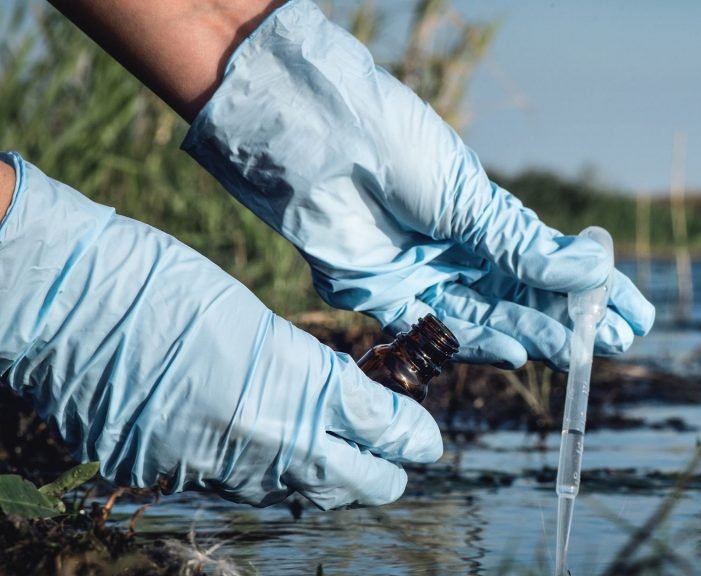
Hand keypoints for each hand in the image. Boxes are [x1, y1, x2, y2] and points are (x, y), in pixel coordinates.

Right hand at [0, 152, 441, 508]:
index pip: (382, 430)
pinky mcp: (170, 477)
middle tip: (397, 455)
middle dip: (385, 472)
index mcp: (297, 386)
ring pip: (299, 495)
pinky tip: (267, 453)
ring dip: (327, 478)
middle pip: (356, 484)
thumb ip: (306, 371)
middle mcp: (264, 442)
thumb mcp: (255, 319)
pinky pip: (238, 490)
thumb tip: (344, 403)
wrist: (65, 303)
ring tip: (341, 456)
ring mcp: (215, 468)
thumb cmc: (163, 283)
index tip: (427, 439)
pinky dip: (265, 476)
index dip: (413, 437)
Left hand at [182, 0, 654, 369]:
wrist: (319, 142)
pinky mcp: (386, 299)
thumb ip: (524, 247)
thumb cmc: (397, 148)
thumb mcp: (470, 198)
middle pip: (526, 298)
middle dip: (574, 320)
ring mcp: (425, 276)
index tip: (635, 312)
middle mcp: (459, 251)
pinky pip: (440, 332)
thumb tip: (595, 270)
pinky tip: (520, 353)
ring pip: (492, 319)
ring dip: (537, 337)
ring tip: (579, 352)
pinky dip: (480, 345)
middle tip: (617, 343)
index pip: (552, 262)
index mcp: (485, 217)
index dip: (594, 289)